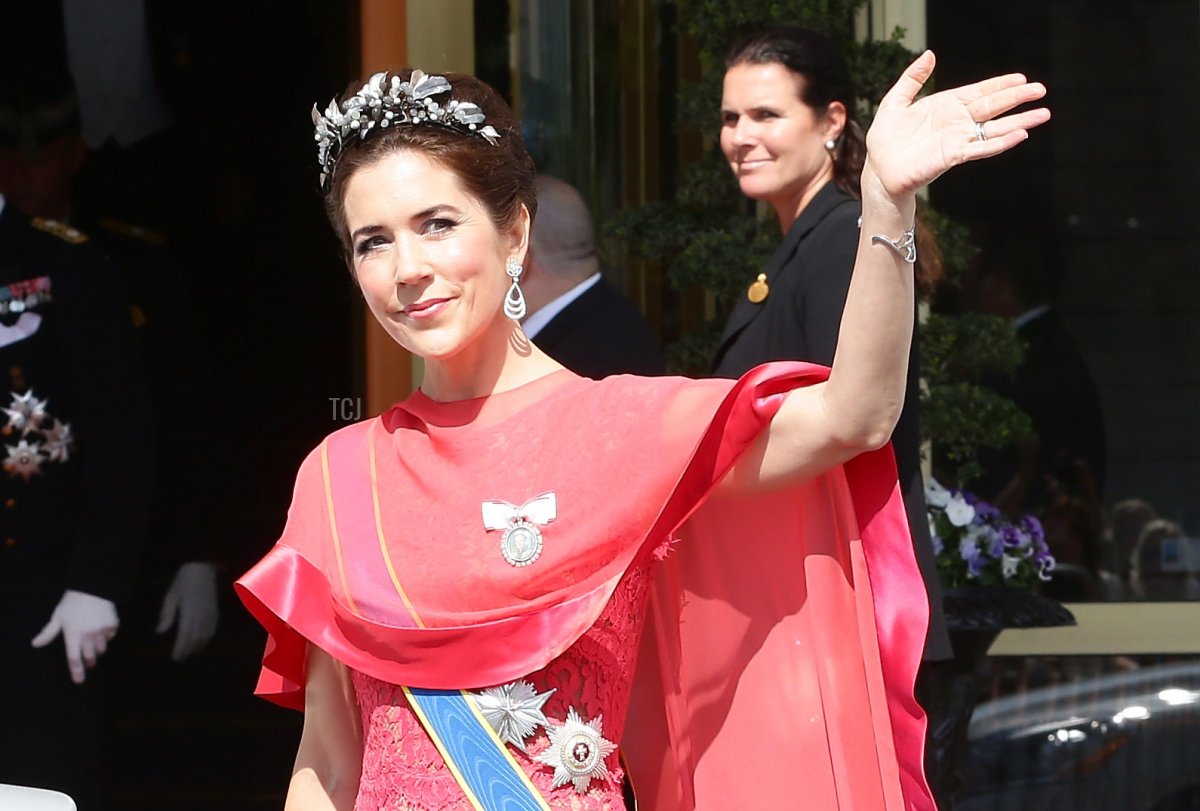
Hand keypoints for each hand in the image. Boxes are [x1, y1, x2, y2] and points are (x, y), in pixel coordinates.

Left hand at [31, 590, 118, 683]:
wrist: (92, 588)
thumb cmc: (72, 603)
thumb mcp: (57, 617)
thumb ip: (48, 632)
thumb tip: (35, 644)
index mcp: (73, 635)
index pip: (74, 658)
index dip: (76, 671)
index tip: (79, 681)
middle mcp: (88, 636)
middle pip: (90, 656)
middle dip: (89, 661)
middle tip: (90, 663)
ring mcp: (101, 631)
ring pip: (101, 648)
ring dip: (98, 649)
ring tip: (95, 646)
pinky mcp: (112, 625)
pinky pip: (110, 636)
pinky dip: (107, 636)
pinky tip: (103, 629)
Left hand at [156, 561, 219, 660]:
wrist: (202, 569)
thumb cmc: (183, 582)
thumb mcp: (171, 596)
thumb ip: (166, 615)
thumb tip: (159, 632)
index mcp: (189, 612)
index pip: (185, 635)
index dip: (180, 648)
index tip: (175, 657)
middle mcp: (201, 615)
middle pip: (195, 638)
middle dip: (188, 650)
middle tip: (180, 658)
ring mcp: (210, 614)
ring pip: (205, 636)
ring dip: (197, 646)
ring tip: (189, 653)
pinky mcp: (215, 612)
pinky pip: (213, 630)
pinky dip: (207, 639)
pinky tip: (201, 643)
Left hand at [864, 51, 1050, 197]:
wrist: (879, 169)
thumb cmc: (886, 139)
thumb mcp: (896, 101)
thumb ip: (913, 78)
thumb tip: (929, 54)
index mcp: (946, 106)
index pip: (979, 92)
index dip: (1000, 84)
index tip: (1021, 77)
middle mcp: (956, 122)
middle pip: (993, 107)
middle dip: (1017, 97)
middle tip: (1040, 90)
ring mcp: (957, 139)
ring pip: (994, 129)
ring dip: (1019, 122)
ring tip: (1042, 115)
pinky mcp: (953, 156)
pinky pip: (981, 149)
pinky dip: (1000, 143)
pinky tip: (1019, 135)